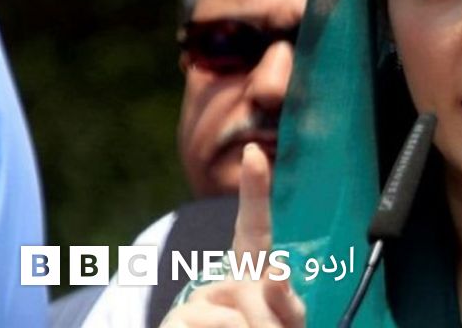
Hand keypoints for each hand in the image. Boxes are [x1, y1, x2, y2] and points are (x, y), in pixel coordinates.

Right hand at [161, 143, 304, 327]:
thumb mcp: (286, 325)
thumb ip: (286, 302)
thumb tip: (276, 270)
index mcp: (251, 275)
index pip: (254, 226)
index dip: (255, 189)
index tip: (255, 152)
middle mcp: (221, 281)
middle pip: (264, 287)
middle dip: (279, 322)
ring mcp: (196, 301)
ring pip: (244, 314)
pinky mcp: (175, 322)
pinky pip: (220, 324)